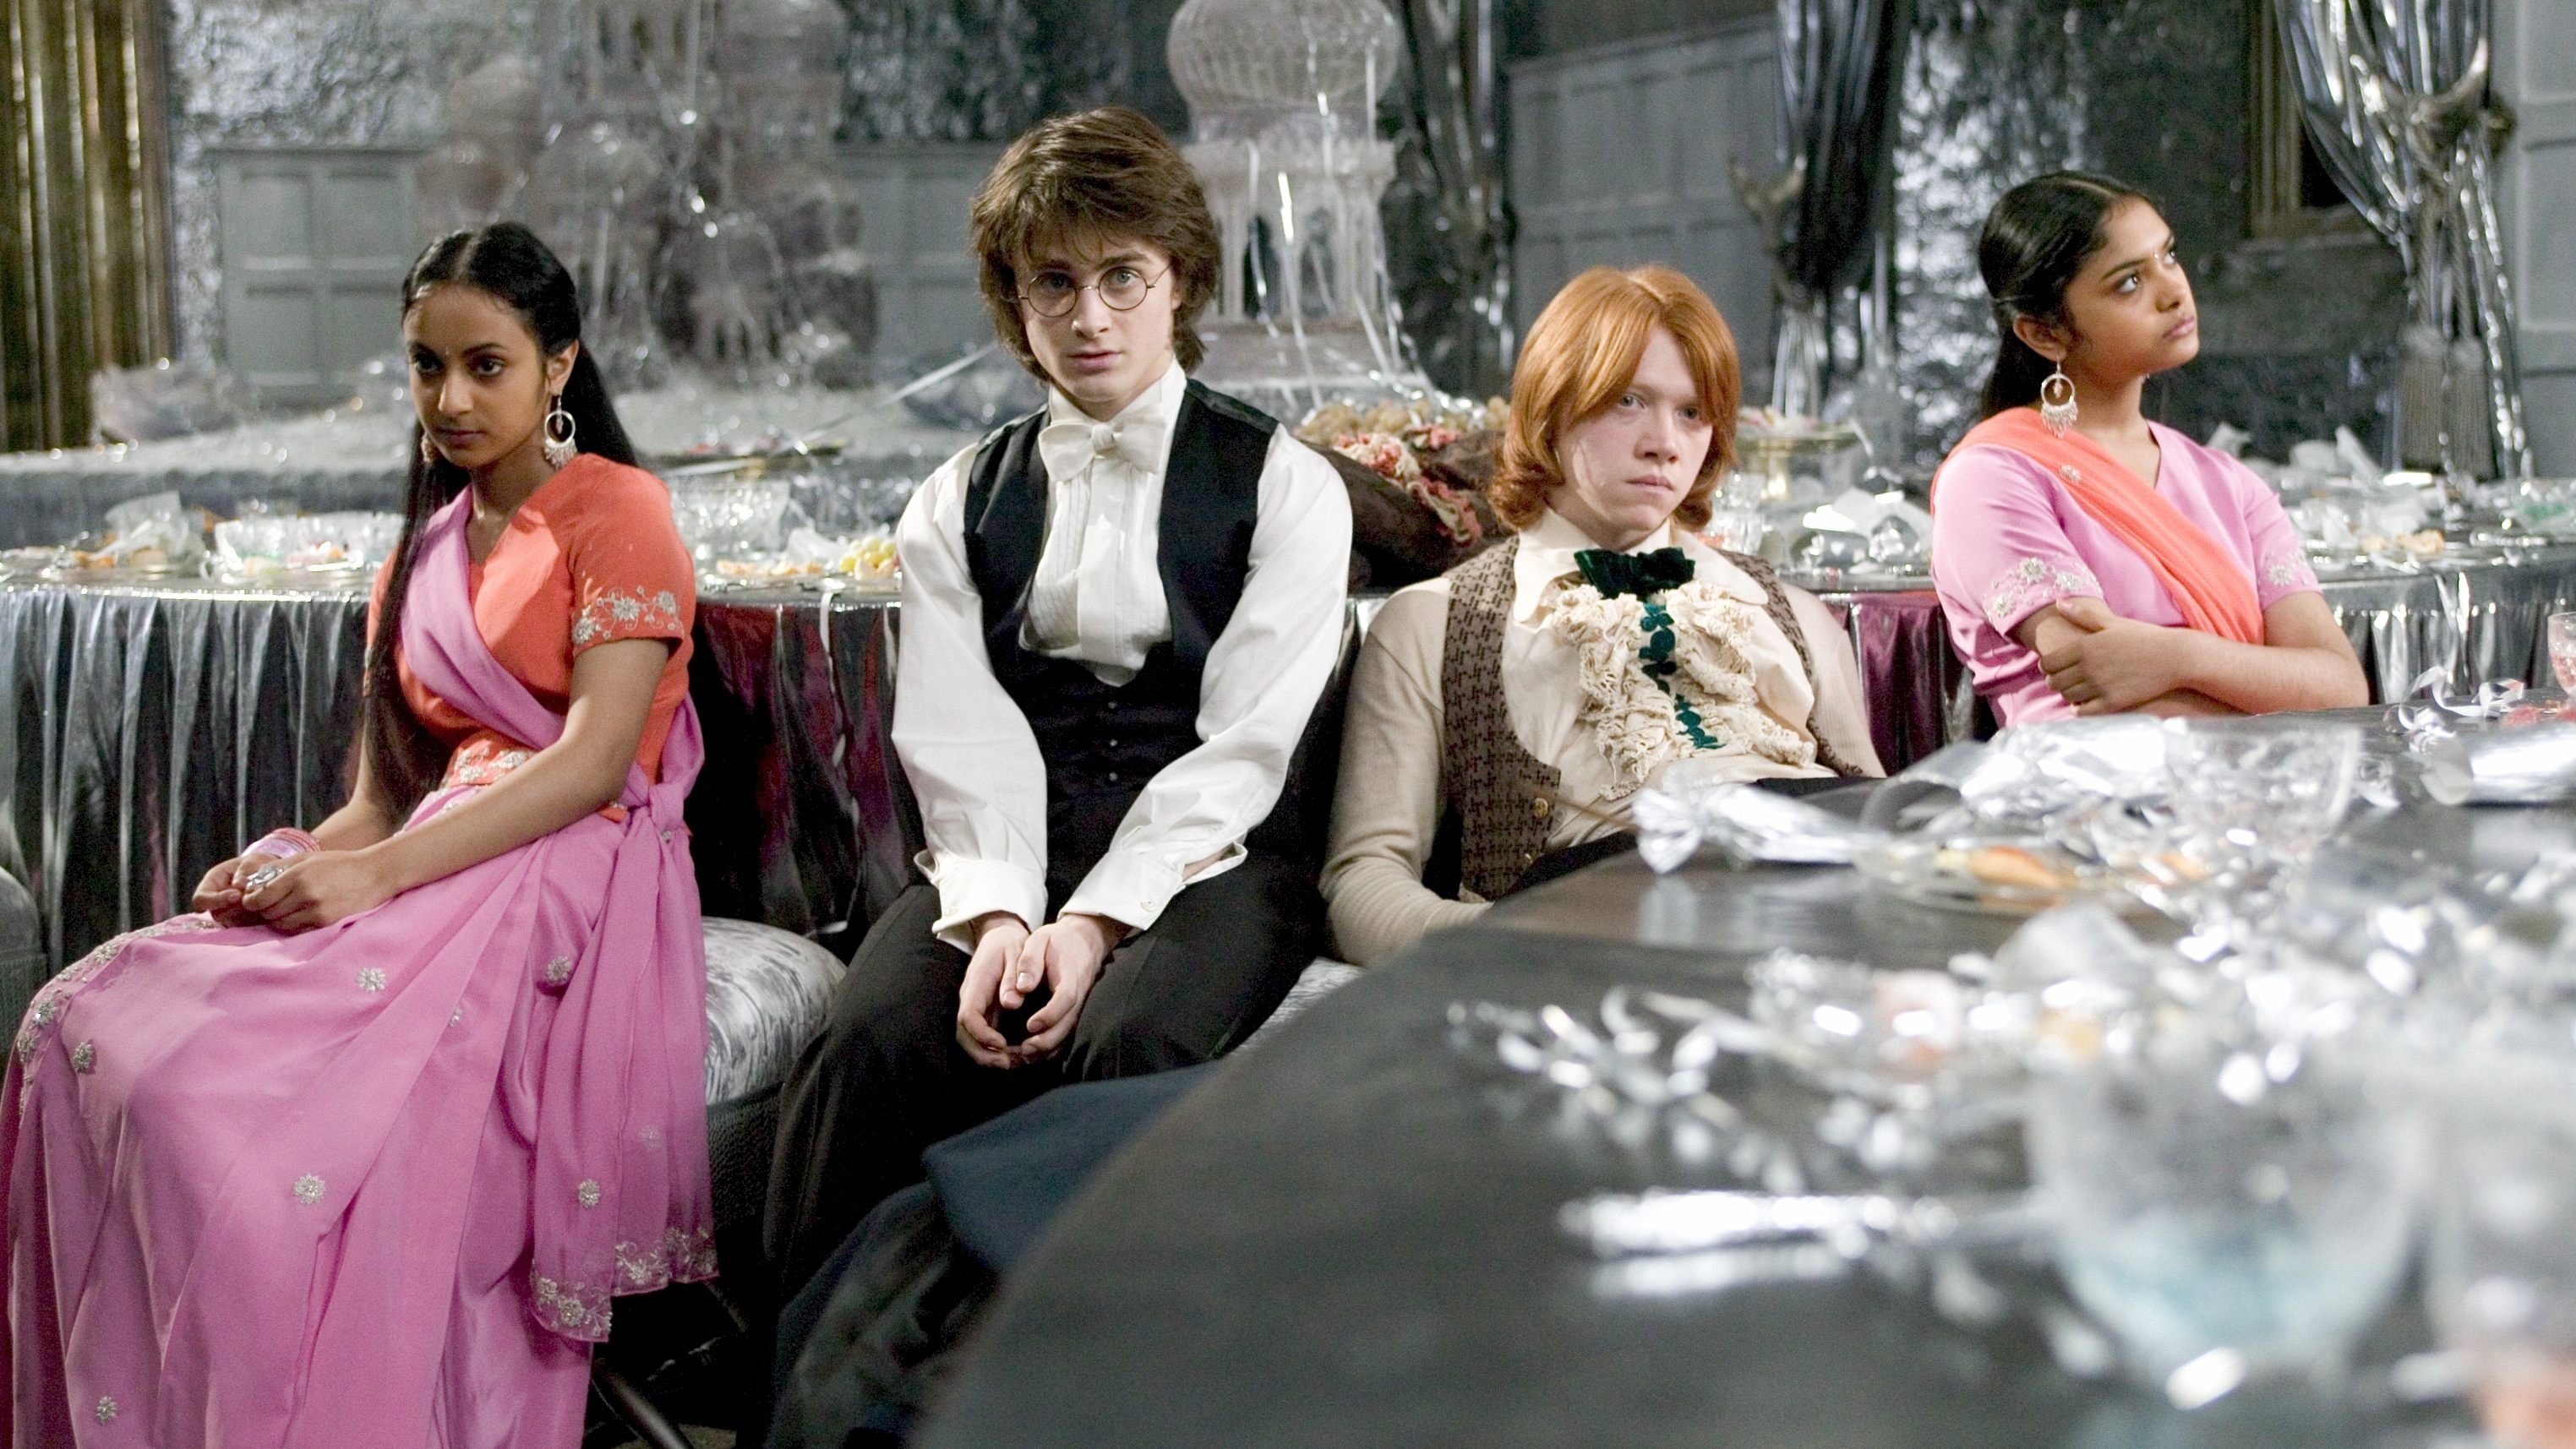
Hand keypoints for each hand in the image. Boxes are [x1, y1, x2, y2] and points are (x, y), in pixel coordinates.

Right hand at [191, 852, 278, 925]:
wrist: (272, 875)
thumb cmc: (257, 865)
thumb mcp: (253, 861)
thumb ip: (246, 870)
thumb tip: (239, 885)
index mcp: (211, 884)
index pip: (200, 899)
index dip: (216, 900)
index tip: (237, 895)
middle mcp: (216, 904)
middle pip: (218, 915)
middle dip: (238, 908)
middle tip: (257, 897)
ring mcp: (228, 917)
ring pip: (233, 924)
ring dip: (250, 915)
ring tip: (265, 900)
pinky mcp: (242, 926)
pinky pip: (247, 929)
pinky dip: (258, 921)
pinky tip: (269, 909)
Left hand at [239, 850, 399, 932]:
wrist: (373, 875)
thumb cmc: (338, 864)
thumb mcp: (306, 858)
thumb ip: (277, 869)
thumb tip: (250, 883)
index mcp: (297, 876)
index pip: (259, 898)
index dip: (251, 901)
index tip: (253, 899)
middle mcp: (305, 895)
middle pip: (268, 913)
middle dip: (263, 910)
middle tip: (269, 904)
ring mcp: (316, 911)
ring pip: (280, 925)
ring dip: (277, 919)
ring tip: (285, 909)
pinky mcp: (325, 923)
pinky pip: (297, 929)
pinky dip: (293, 924)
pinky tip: (300, 914)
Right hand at [955, 912, 1030, 1067]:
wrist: (1001, 937)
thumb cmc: (1010, 944)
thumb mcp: (1015, 952)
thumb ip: (1013, 977)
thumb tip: (1011, 1003)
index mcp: (975, 985)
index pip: (968, 1016)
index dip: (982, 1034)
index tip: (1001, 1044)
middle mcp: (970, 1000)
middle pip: (964, 1035)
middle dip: (984, 1054)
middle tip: (1009, 1063)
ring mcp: (975, 1008)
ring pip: (971, 1040)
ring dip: (990, 1056)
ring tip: (1016, 1063)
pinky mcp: (984, 1014)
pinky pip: (983, 1037)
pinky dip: (995, 1051)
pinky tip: (1016, 1056)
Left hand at [1009, 913, 1126, 1063]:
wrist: (1085, 941)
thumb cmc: (1058, 941)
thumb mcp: (1040, 940)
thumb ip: (1030, 961)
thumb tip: (1022, 986)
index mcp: (1071, 976)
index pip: (1065, 999)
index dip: (1050, 1015)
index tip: (1030, 1025)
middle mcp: (1081, 995)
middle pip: (1070, 1023)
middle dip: (1048, 1040)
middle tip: (1025, 1049)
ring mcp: (1082, 1005)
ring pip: (1070, 1033)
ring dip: (1050, 1048)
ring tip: (1026, 1054)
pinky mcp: (1078, 1012)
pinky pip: (1069, 1033)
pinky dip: (1054, 1046)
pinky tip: (1035, 1052)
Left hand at [2040, 597, 2189, 714]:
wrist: (2175, 657)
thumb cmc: (2144, 637)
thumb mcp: (2113, 622)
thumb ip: (2083, 615)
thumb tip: (2058, 603)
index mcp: (2084, 647)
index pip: (2047, 663)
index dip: (2048, 666)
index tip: (2056, 666)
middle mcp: (2088, 667)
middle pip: (2054, 682)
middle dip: (2057, 681)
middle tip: (2066, 679)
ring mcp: (2099, 686)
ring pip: (2067, 697)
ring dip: (2068, 694)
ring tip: (2077, 689)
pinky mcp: (2112, 702)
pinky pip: (2082, 712)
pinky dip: (2079, 709)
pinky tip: (2086, 703)